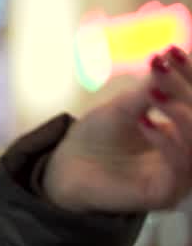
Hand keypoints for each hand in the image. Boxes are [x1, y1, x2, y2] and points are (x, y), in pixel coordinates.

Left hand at [45, 46, 191, 213]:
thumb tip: (167, 58)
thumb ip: (151, 89)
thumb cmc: (96, 136)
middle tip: (162, 68)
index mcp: (182, 131)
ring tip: (154, 94)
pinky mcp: (165, 193)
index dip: (188, 76)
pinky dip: (166, 143)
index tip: (171, 51)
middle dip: (185, 91)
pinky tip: (145, 122)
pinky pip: (179, 168)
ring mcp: (180, 176)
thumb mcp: (123, 107)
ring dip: (180, 114)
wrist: (66, 167)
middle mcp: (187, 153)